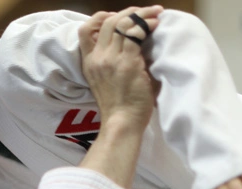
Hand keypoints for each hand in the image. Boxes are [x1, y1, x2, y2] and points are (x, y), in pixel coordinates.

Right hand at [78, 6, 163, 130]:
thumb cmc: (120, 107)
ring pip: (122, 23)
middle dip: (128, 11)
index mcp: (89, 63)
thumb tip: (136, 43)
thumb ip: (115, 60)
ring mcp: (111, 59)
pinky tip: (156, 25)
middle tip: (145, 11)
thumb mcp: (108, 81)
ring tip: (155, 14)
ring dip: (142, 14)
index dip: (100, 18)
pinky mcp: (127, 62)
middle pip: (107, 21)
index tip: (117, 16)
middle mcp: (97, 58)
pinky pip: (136, 33)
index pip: (84, 31)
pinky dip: (147, 25)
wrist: (122, 123)